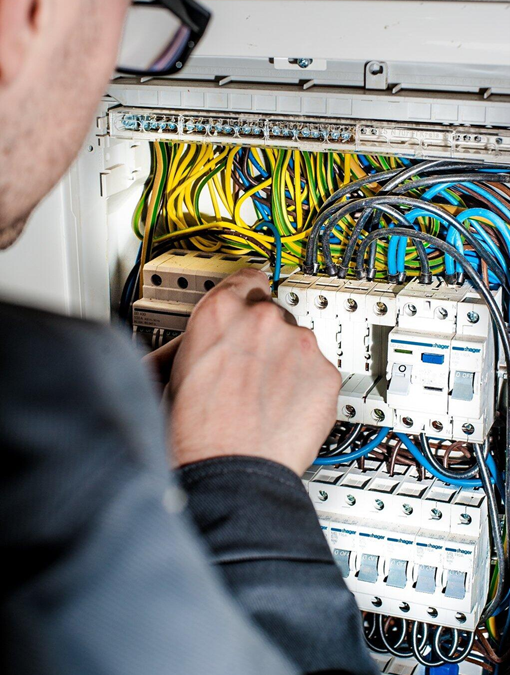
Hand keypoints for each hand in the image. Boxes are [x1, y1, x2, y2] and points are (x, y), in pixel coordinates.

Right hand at [165, 268, 341, 475]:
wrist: (229, 472)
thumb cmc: (195, 433)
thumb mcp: (172, 373)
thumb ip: (197, 342)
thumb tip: (199, 340)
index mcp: (221, 312)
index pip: (246, 279)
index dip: (247, 294)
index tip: (252, 299)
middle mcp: (263, 320)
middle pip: (272, 314)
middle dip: (263, 338)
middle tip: (250, 371)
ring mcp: (299, 346)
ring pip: (297, 344)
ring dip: (286, 363)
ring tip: (266, 398)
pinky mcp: (325, 374)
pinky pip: (318, 372)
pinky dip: (307, 387)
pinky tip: (285, 409)